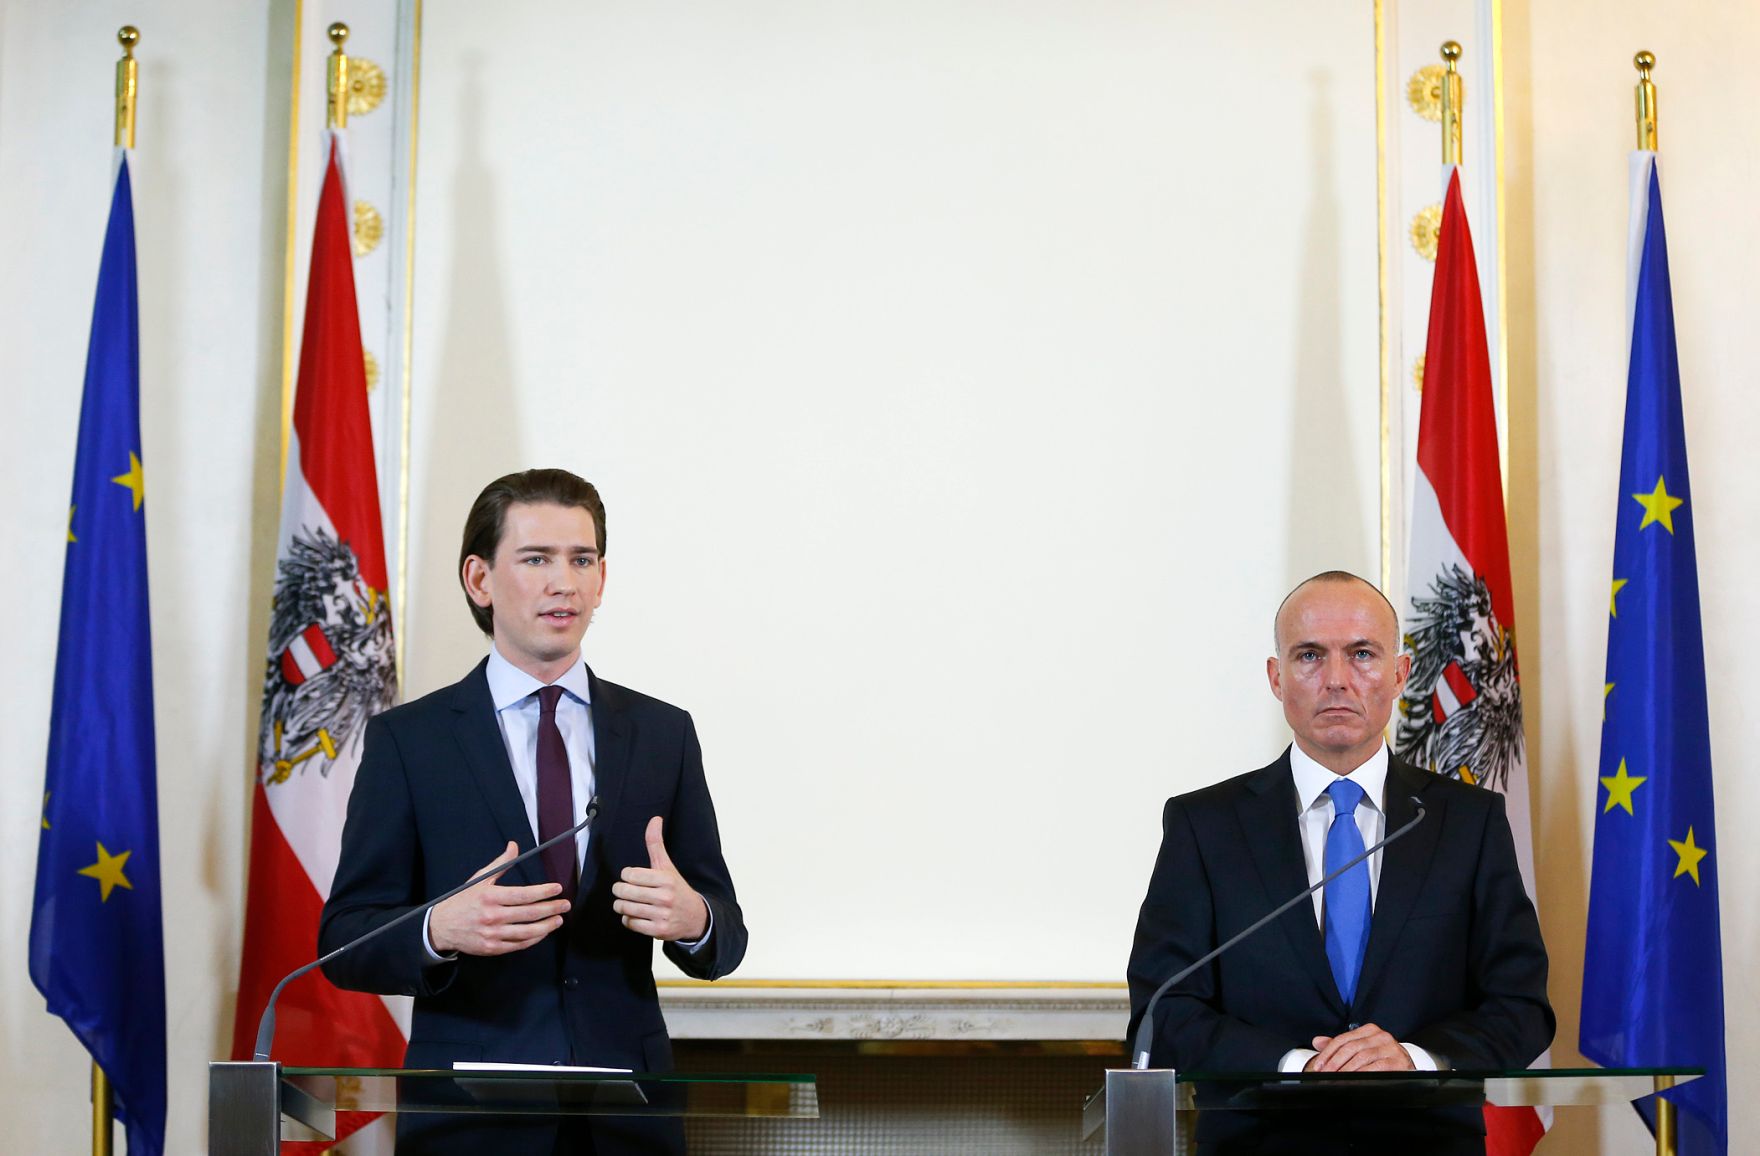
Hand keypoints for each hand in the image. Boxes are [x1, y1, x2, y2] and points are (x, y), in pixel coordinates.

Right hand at [429, 841, 569, 955]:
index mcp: (490, 896)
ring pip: (527, 932)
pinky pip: (518, 945)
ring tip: (558, 920)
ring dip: (546, 926)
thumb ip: (500, 863)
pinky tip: (542, 933)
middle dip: (551, 908)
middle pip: (529, 913)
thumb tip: (514, 846)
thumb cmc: (462, 900)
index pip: (523, 895)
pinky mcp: (491, 948)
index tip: (557, 889)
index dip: (543, 892)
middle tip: (565, 905)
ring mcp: (492, 934)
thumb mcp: (479, 878)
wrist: (441, 926)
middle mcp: (492, 916)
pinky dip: (533, 939)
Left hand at [612, 817, 708, 941]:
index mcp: (665, 879)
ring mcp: (662, 915)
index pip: (629, 874)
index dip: (627, 875)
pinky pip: (630, 923)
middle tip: (623, 890)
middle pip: (625, 892)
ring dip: (622, 905)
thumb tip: (654, 819)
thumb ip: (656, 843)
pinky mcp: (658, 930)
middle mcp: (664, 897)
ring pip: (625, 908)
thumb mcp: (667, 866)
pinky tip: (635, 915)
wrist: (695, 916)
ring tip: (626, 902)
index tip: (631, 877)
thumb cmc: (677, 889)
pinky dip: (628, 919)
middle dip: (620, 891)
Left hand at [1304, 1023, 1415, 1071]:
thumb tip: (1317, 1041)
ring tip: (1337, 1078)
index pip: (1343, 1039)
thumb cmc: (1382, 1058)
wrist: (1408, 1067)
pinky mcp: (1398, 1061)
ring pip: (1362, 1057)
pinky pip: (1377, 1067)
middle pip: (1351, 1048)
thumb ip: (1340, 1045)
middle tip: (1325, 1074)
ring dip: (1347, 1070)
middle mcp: (1381, 1036)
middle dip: (1335, 1063)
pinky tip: (1354, 1080)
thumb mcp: (1361, 1049)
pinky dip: (1363, 1074)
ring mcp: (1391, 1047)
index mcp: (1369, 1030)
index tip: (1319, 1066)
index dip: (1328, 1053)